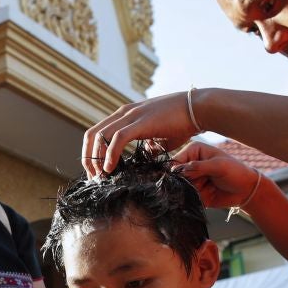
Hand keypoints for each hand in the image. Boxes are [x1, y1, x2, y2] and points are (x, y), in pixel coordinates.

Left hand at [82, 91, 199, 176]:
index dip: (92, 153)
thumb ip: (148, 147)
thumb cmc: (182, 123)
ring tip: (101, 176)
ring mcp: (131, 116)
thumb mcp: (159, 138)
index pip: (97, 133)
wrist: (198, 109)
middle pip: (92, 135)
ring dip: (97, 159)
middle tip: (94, 178)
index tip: (96, 172)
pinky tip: (110, 169)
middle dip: (89, 158)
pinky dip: (110, 155)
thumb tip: (145, 158)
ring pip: (100, 136)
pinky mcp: (140, 122)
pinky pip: (117, 138)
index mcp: (125, 116)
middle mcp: (123, 113)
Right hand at [170, 141, 263, 209]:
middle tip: (209, 180)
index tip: (193, 177)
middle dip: (193, 182)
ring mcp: (192, 179)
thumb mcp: (219, 166)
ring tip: (213, 185)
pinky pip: (190, 198)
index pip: (176, 162)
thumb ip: (198, 167)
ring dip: (199, 190)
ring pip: (184, 189)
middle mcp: (190, 164)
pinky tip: (213, 192)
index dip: (179, 172)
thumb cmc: (236, 172)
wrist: (246, 190)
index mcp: (194, 151)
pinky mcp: (195, 192)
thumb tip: (177, 170)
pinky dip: (202, 197)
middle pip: (178, 178)